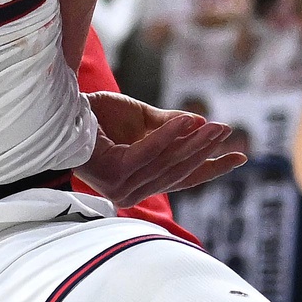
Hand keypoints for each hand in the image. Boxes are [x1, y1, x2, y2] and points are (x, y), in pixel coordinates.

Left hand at [75, 92, 248, 206]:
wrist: (61, 109)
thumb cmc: (95, 115)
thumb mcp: (140, 119)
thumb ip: (167, 126)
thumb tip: (199, 124)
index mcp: (137, 184)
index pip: (181, 178)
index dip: (211, 167)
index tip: (240, 156)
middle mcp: (130, 192)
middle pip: (179, 173)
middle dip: (208, 153)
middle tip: (231, 134)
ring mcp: (121, 186)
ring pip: (168, 164)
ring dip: (194, 143)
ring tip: (216, 126)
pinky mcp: (114, 172)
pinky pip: (149, 153)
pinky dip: (170, 136)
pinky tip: (188, 121)